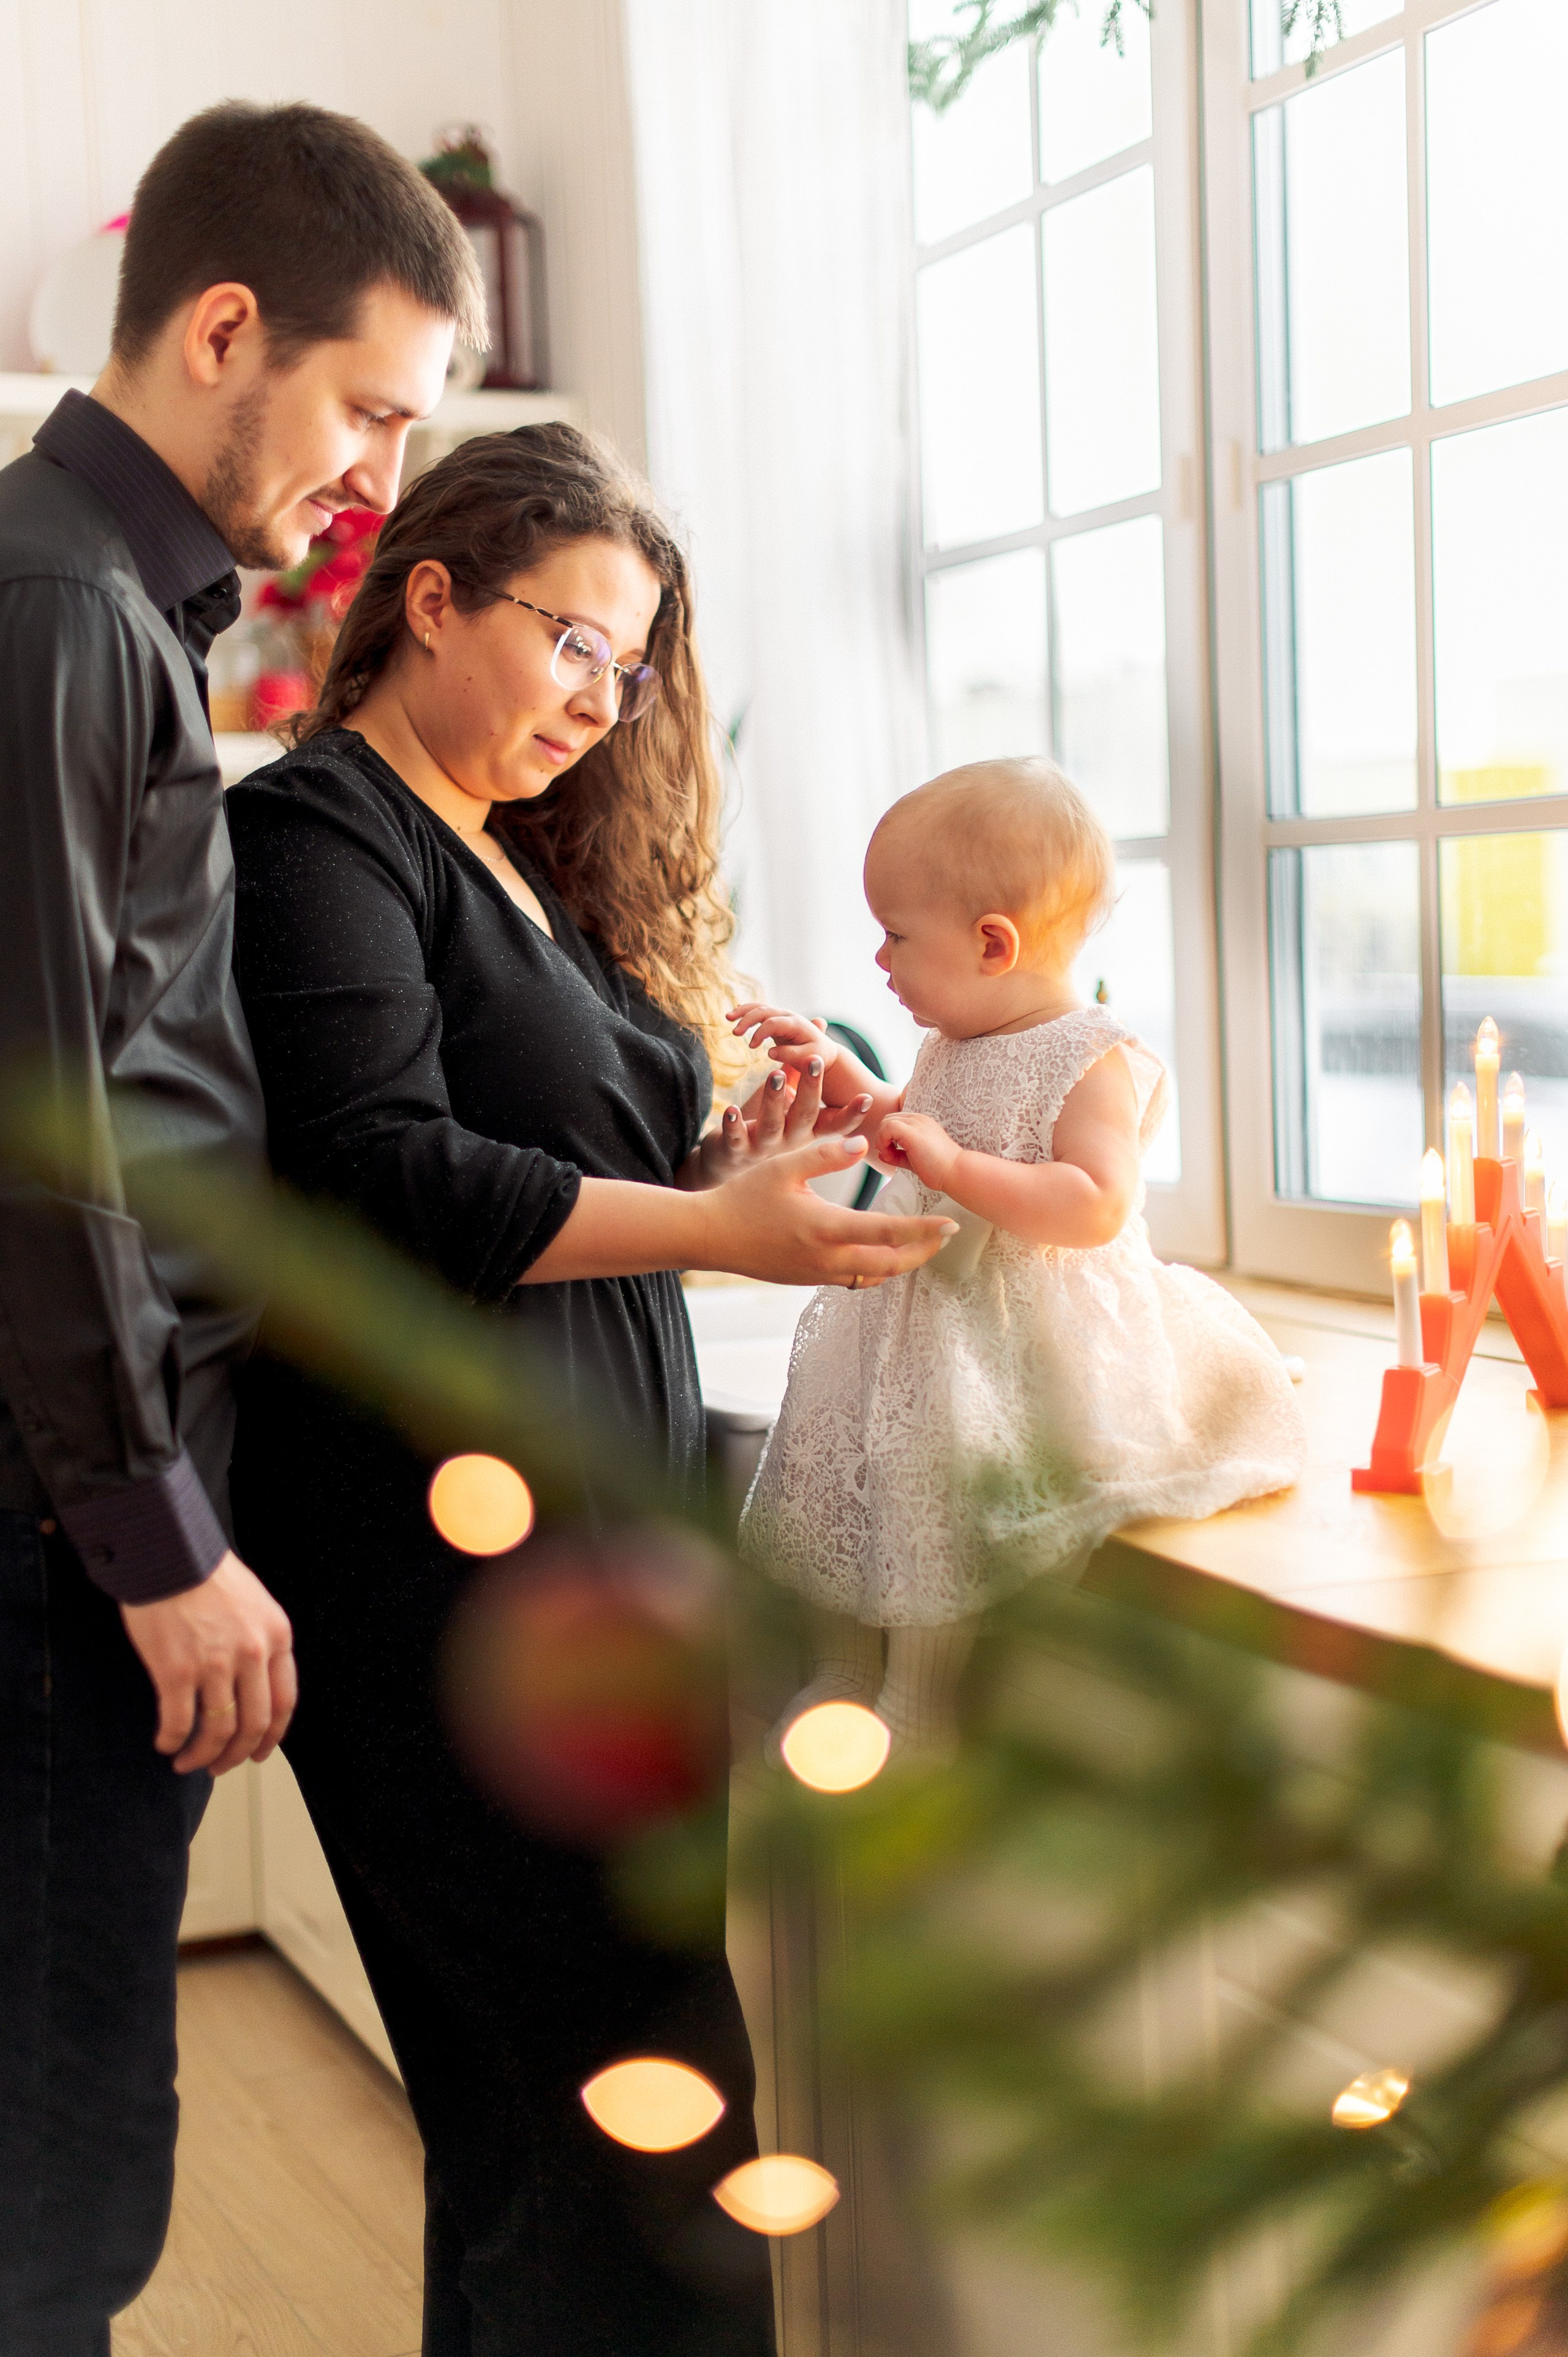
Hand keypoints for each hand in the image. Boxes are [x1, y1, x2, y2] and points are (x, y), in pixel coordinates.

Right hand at [120, 1551, 296, 1775]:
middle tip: (219, 1767)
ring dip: (202, 1756)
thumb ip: (261, 1642)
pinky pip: (179, 1722)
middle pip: (254, 1725)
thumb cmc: (206, 1574)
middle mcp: (253, 1655)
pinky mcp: (176, 1671)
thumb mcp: (255, 1603)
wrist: (169, 1551)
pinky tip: (166, 1744)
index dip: (272, 1737)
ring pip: (217, 1731)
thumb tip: (253, 1685)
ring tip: (187, 1762)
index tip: (258, 1753)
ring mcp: (215, 1665)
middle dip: (236, 1756)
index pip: (284, 1702)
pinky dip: (172, 1740)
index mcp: (277, 1637)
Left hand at [689, 1055, 873, 1188]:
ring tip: (774, 1073)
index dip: (850, 1113)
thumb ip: (801, 1067)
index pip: (833, 1124)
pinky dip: (733, 1124)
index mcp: (806, 1129)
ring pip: (771, 1125)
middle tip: (814, 1060)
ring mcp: (763, 1148)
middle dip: (810, 1088)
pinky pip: (735, 1138)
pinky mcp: (736, 1150)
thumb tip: (820, 1024)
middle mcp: (789, 1141)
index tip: (866, 1098)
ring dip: (774, 1099)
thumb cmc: (763, 1123)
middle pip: (804, 1115)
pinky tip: (731, 1109)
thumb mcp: (787, 1097)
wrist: (728, 1160)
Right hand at [701, 1131, 956, 1287]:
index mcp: (825, 1228)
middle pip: (890, 1263)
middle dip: (923, 1252)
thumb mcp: (783, 1166)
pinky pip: (854, 1279)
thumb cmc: (744, 1197)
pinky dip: (877, 1269)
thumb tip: (863, 1144)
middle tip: (947, 1237)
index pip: (887, 1232)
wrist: (709, 1236)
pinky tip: (884, 1254)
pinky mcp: (809, 1280)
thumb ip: (825, 1153)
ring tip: (923, 1245)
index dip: (923, 1230)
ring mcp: (818, 1274)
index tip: (950, 1223)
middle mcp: (826, 1258)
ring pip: (874, 1275)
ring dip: (902, 1262)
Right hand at [727, 1002, 836, 1081]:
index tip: (751, 1047)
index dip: (760, 1032)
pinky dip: (746, 1011)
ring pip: (760, 1007)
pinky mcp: (775, 1020)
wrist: (823, 1050)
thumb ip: (791, 1056)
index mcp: (796, 1024)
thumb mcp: (809, 1060)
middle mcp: (788, 1016)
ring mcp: (781, 1016)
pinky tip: (734, 1014)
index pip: (774, 1023)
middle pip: (764, 1011)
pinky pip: (759, 1011)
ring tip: (727, 1018)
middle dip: (748, 1019)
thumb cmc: (817, 1056)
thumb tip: (770, 1053)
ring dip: (743, 1011)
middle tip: (735, 1033)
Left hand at [876, 1110, 961, 1192]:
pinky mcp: (912, 1131)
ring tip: (891, 1156)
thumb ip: (898, 1155)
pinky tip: (890, 1155)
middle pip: (888, 1119)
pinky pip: (887, 1127)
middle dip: (882, 1137)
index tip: (892, 1155)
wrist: (955, 1172)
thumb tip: (881, 1154)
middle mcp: (919, 1119)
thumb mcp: (913, 1160)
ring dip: (882, 1140)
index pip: (895, 1121)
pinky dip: (883, 1141)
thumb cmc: (939, 1169)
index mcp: (921, 1123)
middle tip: (889, 1156)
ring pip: (886, 1121)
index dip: (887, 1137)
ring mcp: (916, 1123)